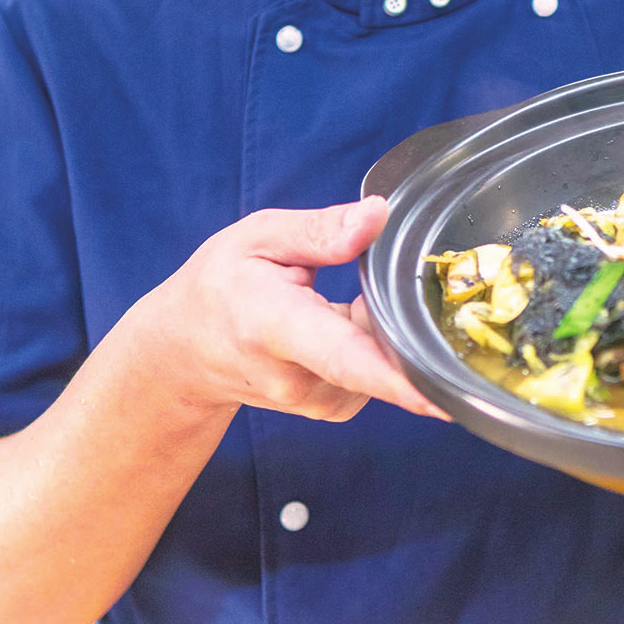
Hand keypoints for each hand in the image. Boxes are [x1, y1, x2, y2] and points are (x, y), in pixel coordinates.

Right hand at [147, 195, 446, 424]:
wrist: (183, 353)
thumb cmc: (219, 288)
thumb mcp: (257, 238)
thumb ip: (320, 230)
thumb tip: (377, 215)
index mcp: (275, 326)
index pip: (343, 357)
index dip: (397, 377)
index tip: (441, 396)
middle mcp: (297, 377)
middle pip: (380, 352)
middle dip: (396, 315)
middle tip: (356, 283)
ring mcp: (316, 401)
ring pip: (383, 357)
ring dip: (377, 326)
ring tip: (328, 303)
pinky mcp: (332, 408)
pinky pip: (376, 369)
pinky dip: (370, 344)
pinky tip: (336, 326)